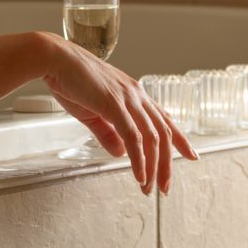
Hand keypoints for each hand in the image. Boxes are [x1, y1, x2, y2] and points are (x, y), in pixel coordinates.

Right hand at [41, 33, 197, 194]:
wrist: (55, 59)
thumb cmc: (72, 81)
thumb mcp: (93, 113)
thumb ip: (108, 133)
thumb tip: (121, 153)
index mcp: (135, 95)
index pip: (165, 119)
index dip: (181, 139)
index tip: (192, 156)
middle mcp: (137, 95)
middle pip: (163, 133)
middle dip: (167, 163)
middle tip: (166, 187)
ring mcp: (128, 99)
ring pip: (152, 138)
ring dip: (153, 167)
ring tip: (149, 188)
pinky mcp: (113, 104)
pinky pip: (133, 136)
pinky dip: (139, 159)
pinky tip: (139, 175)